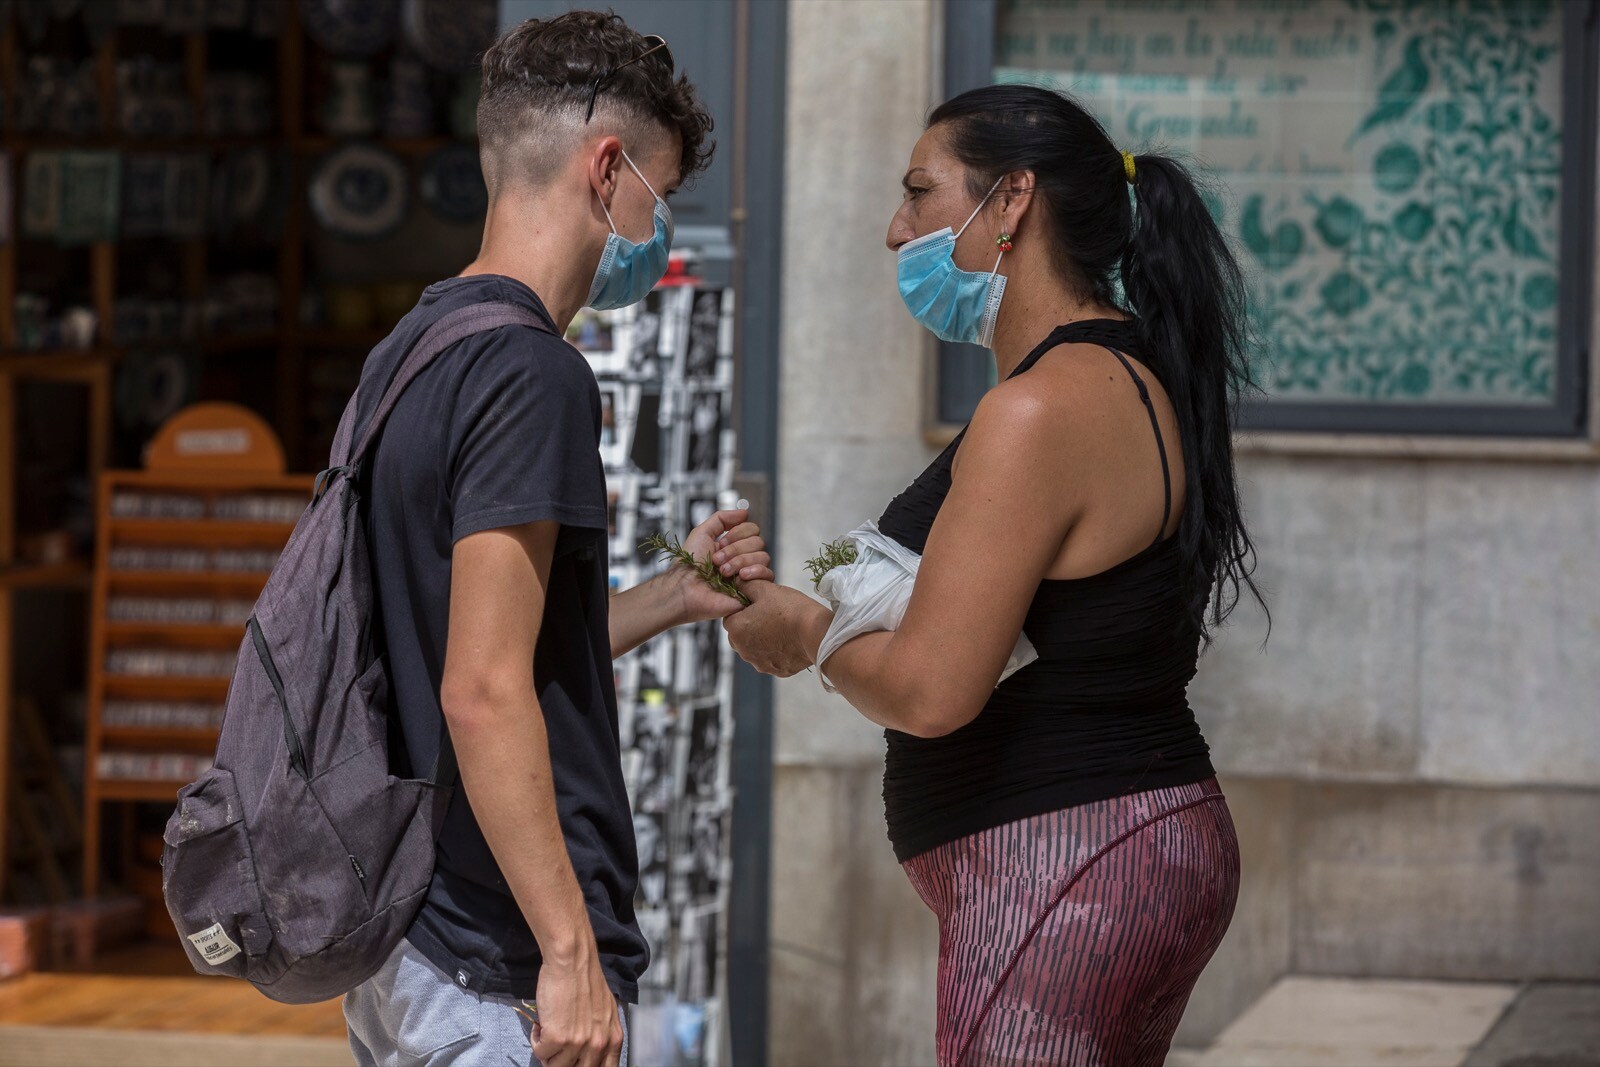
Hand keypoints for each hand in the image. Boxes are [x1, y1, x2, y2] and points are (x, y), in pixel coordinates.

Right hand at [528, 948, 622, 1066]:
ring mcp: (578, 1043)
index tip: (573, 1061)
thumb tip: (589, 1056)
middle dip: (562, 1062)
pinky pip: (540, 1053)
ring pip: (555, 1066)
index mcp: (613, 1040)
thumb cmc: (585, 981)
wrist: (572, 960)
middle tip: (556, 1048)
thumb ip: (602, 1037)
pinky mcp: (557, 1037)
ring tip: (548, 1030)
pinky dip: (536, 1040)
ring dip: (547, 1052)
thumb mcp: (606, 1012)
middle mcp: (599, 1045)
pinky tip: (542, 1023)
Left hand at [673, 507, 774, 622]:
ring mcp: (749, 574)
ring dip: (740, 561)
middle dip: (735, 549)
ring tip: (722, 572)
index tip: (720, 543)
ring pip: (764, 557)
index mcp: (733, 546)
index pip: (752, 529)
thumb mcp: (701, 532)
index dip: (738, 533)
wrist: (685, 590)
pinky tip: (740, 578)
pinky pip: (769, 574)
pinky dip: (755, 571)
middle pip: (758, 542)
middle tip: (716, 561)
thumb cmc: (688, 564)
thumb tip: (745, 512)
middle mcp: (743, 559)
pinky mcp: (754, 590)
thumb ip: (722, 518)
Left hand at [722, 581, 828, 677]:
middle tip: (770, 615)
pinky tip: (789, 640)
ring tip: (782, 628)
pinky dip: (776, 651)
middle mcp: (742, 650)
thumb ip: (746, 585)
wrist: (815, 632)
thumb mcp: (765, 589)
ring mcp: (759, 663)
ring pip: (754, 648)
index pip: (730, 617)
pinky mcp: (776, 671)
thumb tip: (737, 582)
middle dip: (750, 625)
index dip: (743, 609)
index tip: (758, 604)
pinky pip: (770, 659)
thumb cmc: (789, 609)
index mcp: (736, 629)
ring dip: (762, 639)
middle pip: (740, 635)